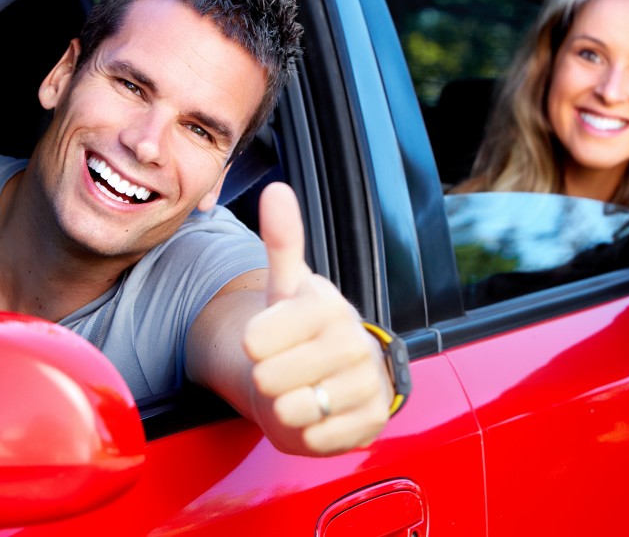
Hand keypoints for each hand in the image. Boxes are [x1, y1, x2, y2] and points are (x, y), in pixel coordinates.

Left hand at [243, 182, 392, 455]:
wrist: (334, 375)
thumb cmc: (302, 330)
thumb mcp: (285, 288)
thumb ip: (281, 241)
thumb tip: (277, 190)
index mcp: (326, 305)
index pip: (256, 340)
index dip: (254, 346)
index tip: (268, 339)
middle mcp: (353, 340)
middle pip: (271, 378)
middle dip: (268, 379)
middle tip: (285, 368)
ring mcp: (367, 382)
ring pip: (295, 410)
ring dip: (287, 407)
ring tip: (302, 389)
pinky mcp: (374, 421)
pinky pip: (319, 439)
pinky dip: (308, 433)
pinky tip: (319, 413)